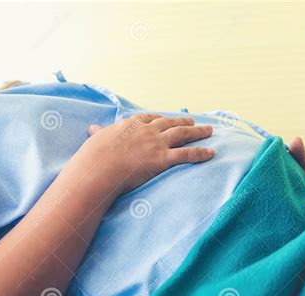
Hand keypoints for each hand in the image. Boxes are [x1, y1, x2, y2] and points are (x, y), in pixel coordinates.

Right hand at [86, 114, 214, 192]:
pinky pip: (187, 154)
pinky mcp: (163, 159)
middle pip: (170, 123)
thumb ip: (99, 132)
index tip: (166, 119)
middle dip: (183, 122)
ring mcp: (156, 143)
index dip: (160, 119)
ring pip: (182, 134)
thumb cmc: (94, 155)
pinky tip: (211, 153)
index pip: (150, 118)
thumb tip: (92, 128)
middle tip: (193, 121)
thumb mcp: (96, 138)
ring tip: (209, 130)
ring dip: (198, 132)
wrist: (99, 167)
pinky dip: (201, 153)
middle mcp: (147, 131)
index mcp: (132, 124)